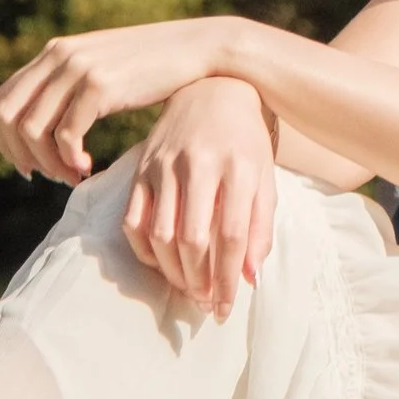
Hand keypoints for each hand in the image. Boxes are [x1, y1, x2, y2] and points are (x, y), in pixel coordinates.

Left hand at [0, 14, 240, 185]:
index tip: (29, 165)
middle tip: (47, 176)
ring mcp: (77, 68)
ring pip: (33, 129)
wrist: (198, 50)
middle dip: (20, 153)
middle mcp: (59, 55)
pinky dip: (69, 159)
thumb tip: (47, 120)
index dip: (5, 139)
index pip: (1, 99)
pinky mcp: (100, 86)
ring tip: (73, 175)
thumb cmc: (154, 68)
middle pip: (6, 115)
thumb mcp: (103, 68)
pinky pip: (65, 134)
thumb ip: (73, 84)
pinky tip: (88, 167)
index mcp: (55, 51)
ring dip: (48, 162)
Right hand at [122, 78, 276, 318]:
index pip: (231, 236)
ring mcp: (164, 164)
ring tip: (187, 289)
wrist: (213, 89)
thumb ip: (261, 227)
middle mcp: (198, 164)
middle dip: (198, 282)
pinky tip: (161, 264)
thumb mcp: (265, 177)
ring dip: (172, 273)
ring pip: (160, 234)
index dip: (227, 279)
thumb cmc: (245, 141)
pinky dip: (144, 251)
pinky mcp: (141, 166)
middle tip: (205, 303)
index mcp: (237, 167)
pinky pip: (133, 219)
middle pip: (192, 239)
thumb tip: (250, 279)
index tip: (226, 308)